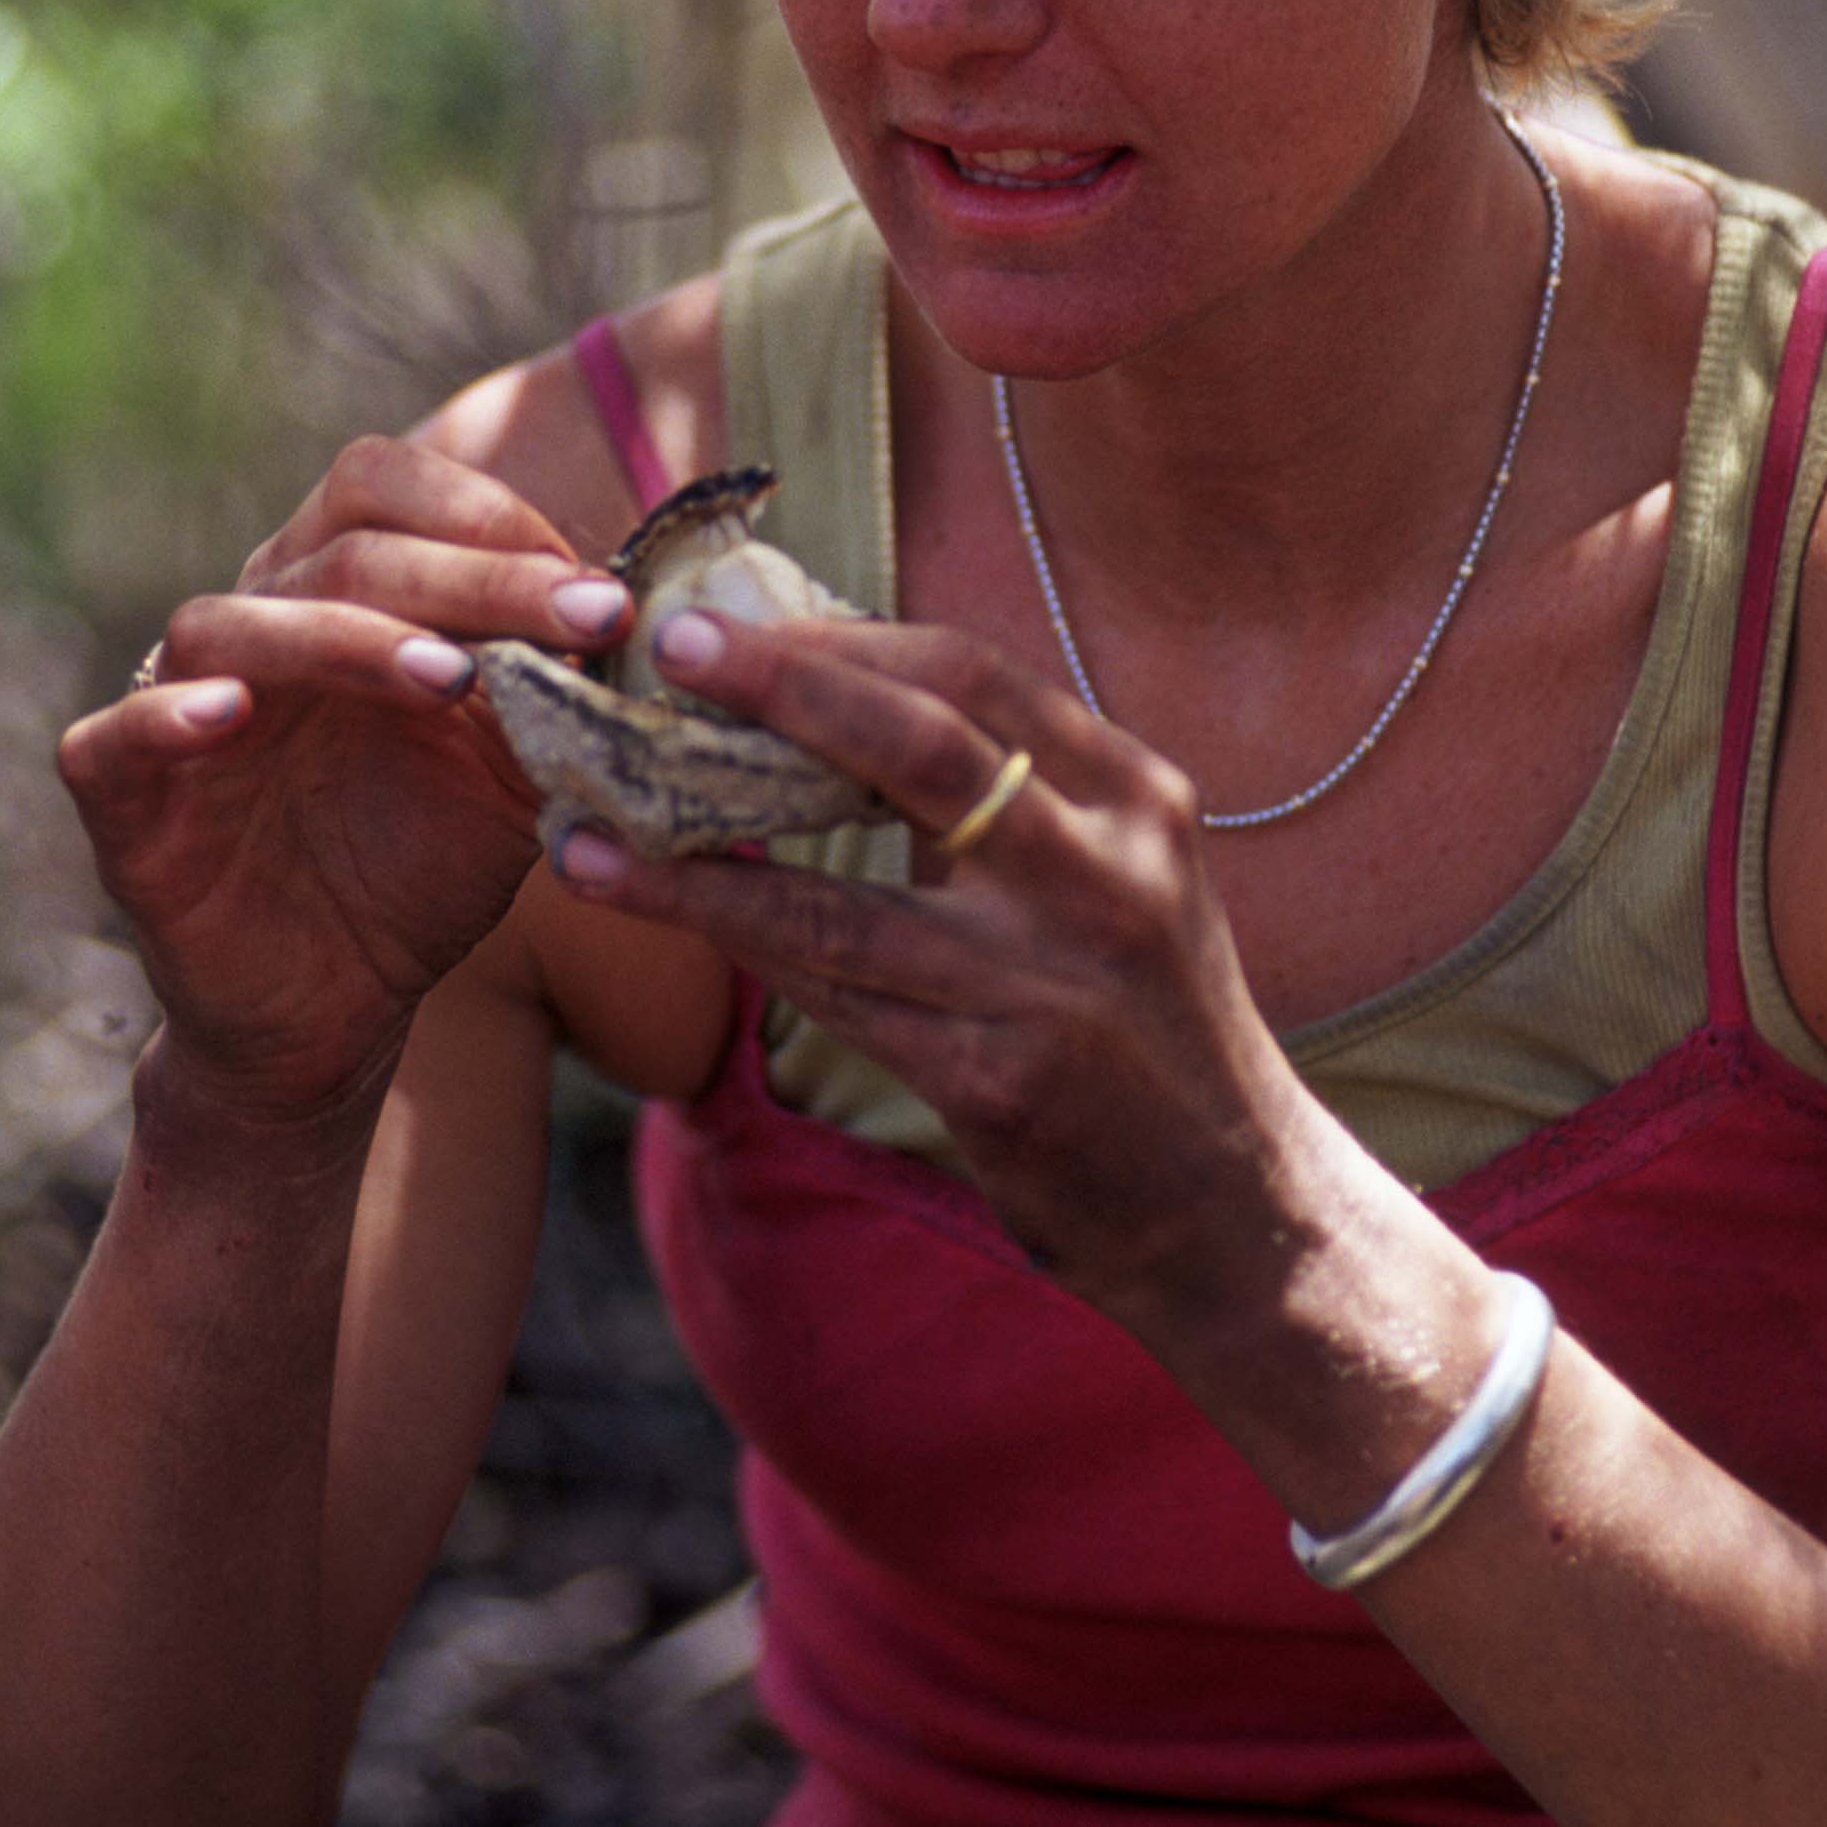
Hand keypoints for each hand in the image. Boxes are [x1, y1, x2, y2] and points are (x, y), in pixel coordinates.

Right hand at [59, 438, 637, 1123]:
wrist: (339, 1004)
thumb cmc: (425, 860)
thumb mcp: (513, 770)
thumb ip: (557, 691)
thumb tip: (643, 618)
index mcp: (341, 589)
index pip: (391, 490)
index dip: (494, 519)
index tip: (598, 592)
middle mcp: (259, 622)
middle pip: (344, 548)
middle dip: (475, 576)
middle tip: (584, 616)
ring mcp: (179, 701)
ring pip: (231, 623)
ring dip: (346, 636)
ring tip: (449, 676)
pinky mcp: (123, 799)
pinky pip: (114, 736)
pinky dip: (168, 716)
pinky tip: (234, 717)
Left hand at [546, 610, 1318, 1325]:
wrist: (1237, 1205)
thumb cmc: (1146, 1024)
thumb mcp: (1118, 880)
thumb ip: (1013, 797)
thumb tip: (836, 692)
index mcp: (1137, 798)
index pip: (978, 674)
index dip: (844, 637)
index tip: (735, 621)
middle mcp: (1107, 875)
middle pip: (927, 744)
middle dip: (788, 685)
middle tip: (671, 652)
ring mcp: (1054, 982)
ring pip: (847, 898)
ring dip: (701, 863)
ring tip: (589, 826)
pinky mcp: (1003, 1083)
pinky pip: (839, 1001)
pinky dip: (745, 950)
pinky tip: (664, 915)